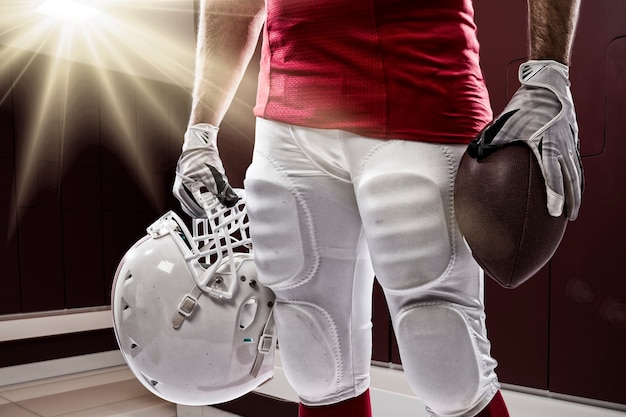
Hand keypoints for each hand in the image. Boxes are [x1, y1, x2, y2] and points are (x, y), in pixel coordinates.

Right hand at [173, 124, 238, 217]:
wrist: (199, 143)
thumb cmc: (203, 156)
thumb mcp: (215, 176)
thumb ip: (223, 191)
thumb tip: (230, 201)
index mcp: (182, 189)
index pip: (194, 209)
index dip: (208, 213)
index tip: (217, 214)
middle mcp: (178, 189)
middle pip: (191, 209)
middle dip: (204, 212)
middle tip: (216, 212)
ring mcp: (180, 186)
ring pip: (191, 204)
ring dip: (202, 207)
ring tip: (214, 206)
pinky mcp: (184, 184)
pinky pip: (191, 197)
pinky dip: (200, 200)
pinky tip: (210, 199)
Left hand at [468, 60, 583, 219]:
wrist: (547, 85)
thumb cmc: (523, 106)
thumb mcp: (504, 124)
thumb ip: (489, 141)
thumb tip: (473, 155)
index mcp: (545, 144)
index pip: (552, 176)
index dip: (555, 196)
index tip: (554, 212)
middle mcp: (561, 145)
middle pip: (569, 179)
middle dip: (569, 200)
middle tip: (567, 218)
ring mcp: (569, 143)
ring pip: (575, 173)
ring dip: (576, 193)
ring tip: (573, 210)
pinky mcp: (572, 140)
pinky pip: (576, 164)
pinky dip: (577, 179)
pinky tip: (575, 190)